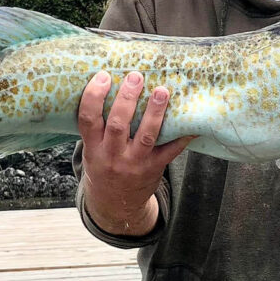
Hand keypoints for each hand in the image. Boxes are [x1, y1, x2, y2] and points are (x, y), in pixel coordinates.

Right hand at [77, 70, 192, 235]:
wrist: (116, 204)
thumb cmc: (104, 168)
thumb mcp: (92, 151)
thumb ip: (98, 127)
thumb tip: (111, 86)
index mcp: (94, 147)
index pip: (88, 119)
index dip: (94, 96)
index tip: (103, 76)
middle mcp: (112, 156)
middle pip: (118, 124)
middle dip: (127, 99)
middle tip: (136, 76)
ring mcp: (134, 163)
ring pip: (146, 135)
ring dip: (155, 112)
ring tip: (162, 91)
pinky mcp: (154, 168)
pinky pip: (170, 151)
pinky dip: (182, 137)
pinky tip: (191, 123)